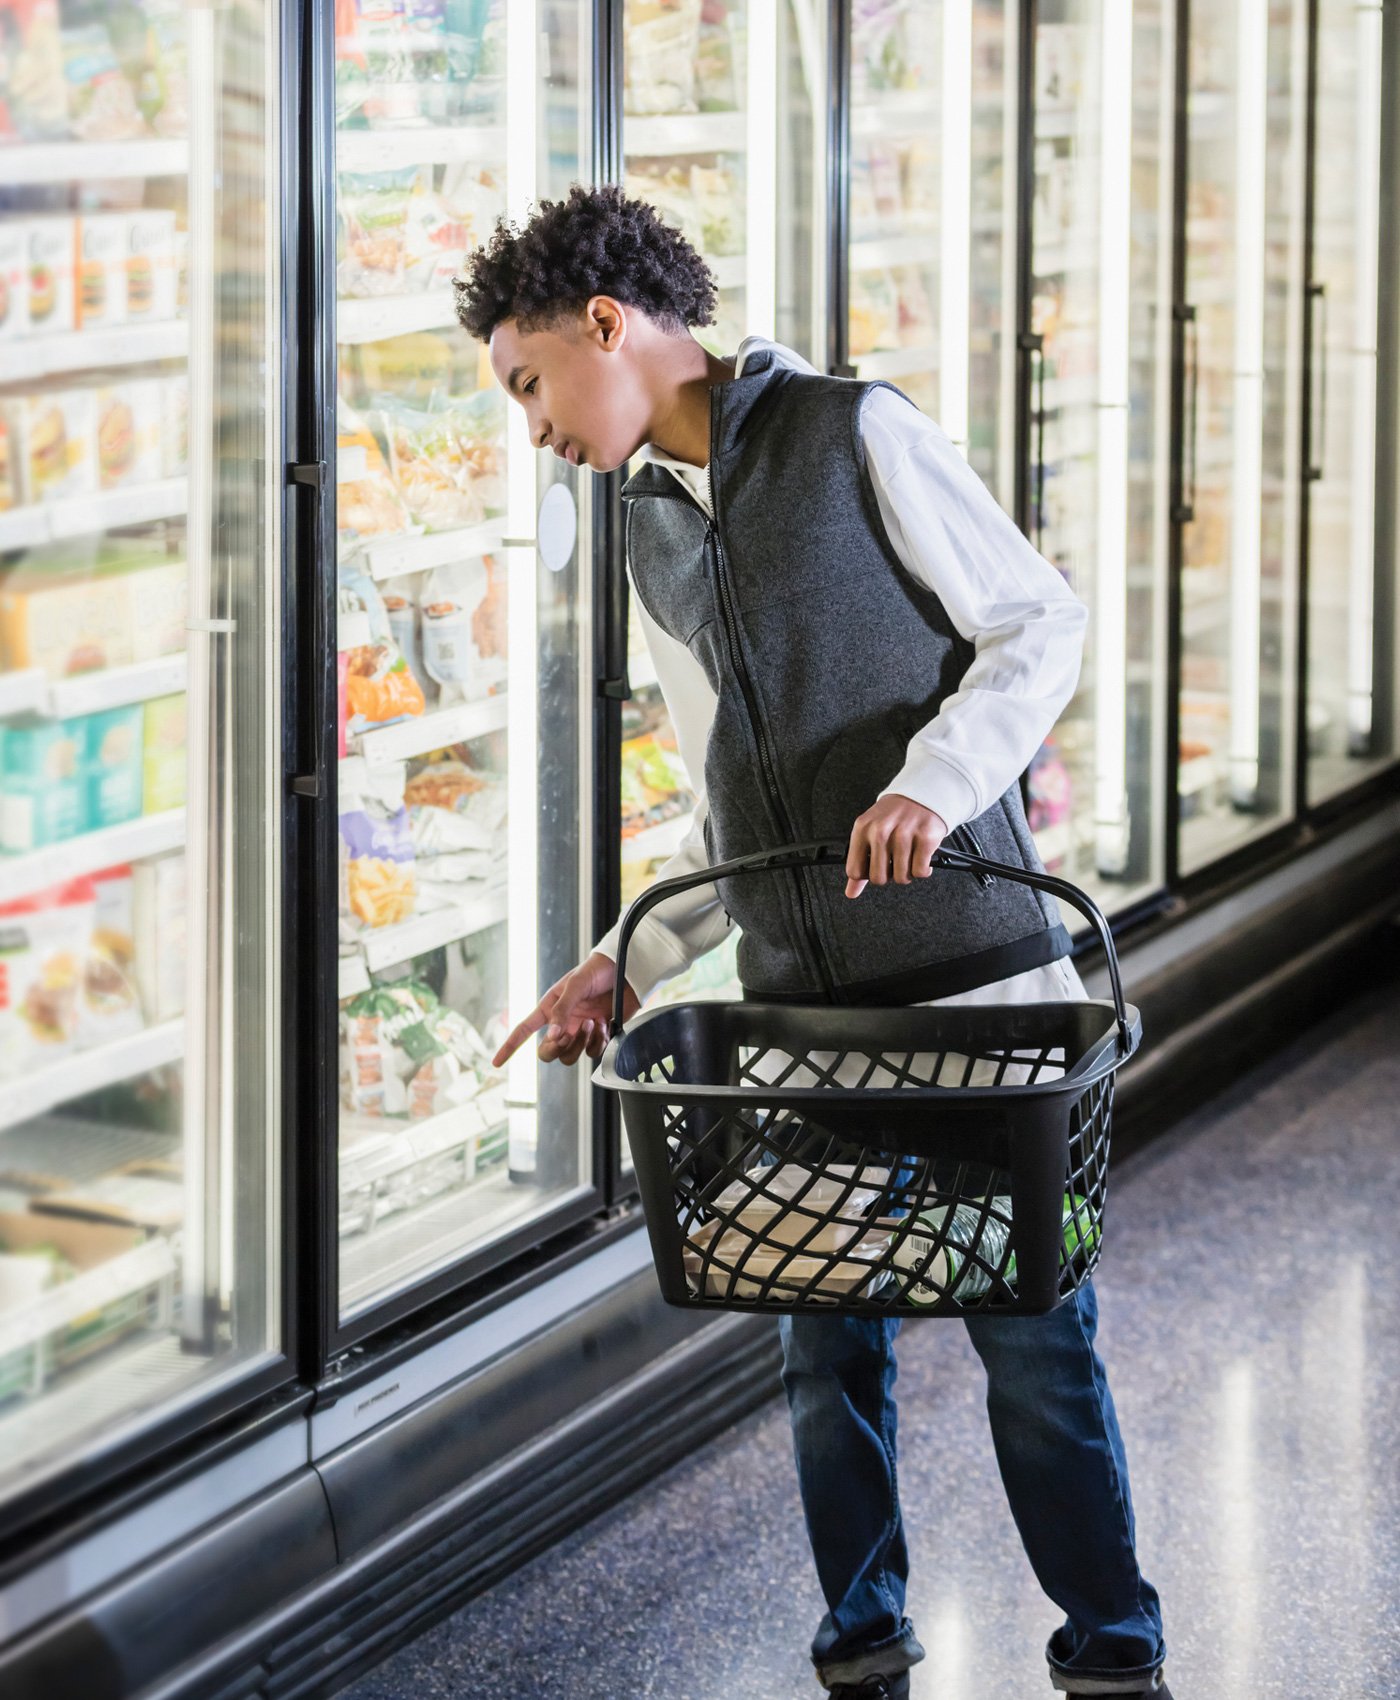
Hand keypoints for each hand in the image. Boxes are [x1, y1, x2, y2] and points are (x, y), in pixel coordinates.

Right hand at [490, 950, 641, 1068]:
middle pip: (547, 1052)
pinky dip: (598, 1042)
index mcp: (550, 1008)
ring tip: (592, 1022)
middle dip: (555, 1048)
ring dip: (580, 1044)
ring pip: (569, 1056)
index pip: (524, 1030)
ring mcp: (581, 1032)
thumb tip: (553, 1037)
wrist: (627, 971)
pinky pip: (592, 1053)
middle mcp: (562, 1023)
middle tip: (567, 1036)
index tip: (496, 1063)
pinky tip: (605, 1024)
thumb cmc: (597, 971)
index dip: (510, 1046)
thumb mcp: (576, 984)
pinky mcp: (599, 1036)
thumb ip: (563, 1010)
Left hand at [845, 795, 947, 897]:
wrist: (920, 795)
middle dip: (889, 876)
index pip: (855, 871)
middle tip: (895, 862)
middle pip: (878, 878)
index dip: (867, 875)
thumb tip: (851, 892)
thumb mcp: (869, 833)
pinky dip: (923, 870)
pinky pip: (920, 871)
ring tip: (909, 857)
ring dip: (908, 873)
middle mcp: (881, 830)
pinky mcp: (926, 838)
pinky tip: (921, 856)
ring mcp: (904, 834)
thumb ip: (859, 863)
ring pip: (901, 877)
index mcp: (862, 829)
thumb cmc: (893, 817)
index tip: (875, 867)